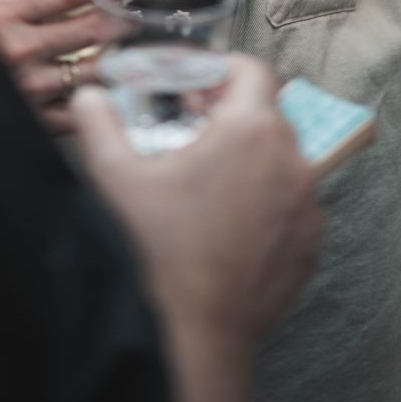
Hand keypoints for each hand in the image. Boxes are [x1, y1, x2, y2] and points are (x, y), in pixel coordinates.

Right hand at [0, 0, 125, 132]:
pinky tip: (115, 84)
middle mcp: (16, 51)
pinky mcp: (35, 120)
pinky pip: (83, 106)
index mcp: (2, 15)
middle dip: (122, 19)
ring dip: (120, 56)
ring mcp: (27, 88)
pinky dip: (103, 94)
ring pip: (93, 70)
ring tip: (132, 47)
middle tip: (137, 14)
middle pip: (88, 30)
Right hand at [71, 56, 321, 343]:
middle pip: (267, 112)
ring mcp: (308, 203)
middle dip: (232, 112)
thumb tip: (88, 96)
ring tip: (212, 177)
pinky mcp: (312, 240)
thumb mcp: (117, 177)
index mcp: (251, 130)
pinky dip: (270, 198)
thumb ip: (98, 124)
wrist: (198, 331)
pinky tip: (232, 219)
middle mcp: (291, 159)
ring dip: (252, 156)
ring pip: (283, 157)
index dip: (223, 70)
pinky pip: (294, 200)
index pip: (253, 71)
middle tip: (195, 128)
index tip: (198, 85)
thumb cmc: (161, 249)